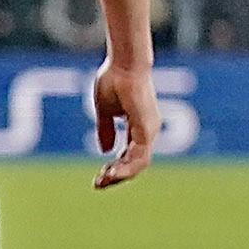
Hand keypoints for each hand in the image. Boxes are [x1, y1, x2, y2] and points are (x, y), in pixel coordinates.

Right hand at [91, 55, 157, 187]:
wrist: (123, 63)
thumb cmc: (114, 78)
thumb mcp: (105, 110)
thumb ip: (105, 130)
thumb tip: (105, 150)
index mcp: (140, 126)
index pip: (130, 155)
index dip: (115, 167)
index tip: (99, 176)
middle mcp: (148, 130)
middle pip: (136, 163)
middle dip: (117, 176)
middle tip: (98, 184)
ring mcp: (149, 130)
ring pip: (139, 163)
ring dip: (120, 175)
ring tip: (102, 181)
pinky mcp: (146, 128)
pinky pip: (139, 155)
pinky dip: (125, 166)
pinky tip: (111, 172)